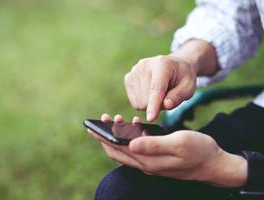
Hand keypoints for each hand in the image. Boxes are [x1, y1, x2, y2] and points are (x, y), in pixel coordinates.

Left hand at [87, 114, 247, 187]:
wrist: (214, 163)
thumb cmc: (198, 151)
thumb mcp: (178, 143)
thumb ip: (154, 145)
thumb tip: (130, 144)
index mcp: (148, 161)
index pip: (118, 149)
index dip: (104, 138)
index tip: (92, 126)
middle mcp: (146, 164)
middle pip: (118, 151)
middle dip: (106, 136)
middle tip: (103, 119)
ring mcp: (150, 163)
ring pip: (126, 150)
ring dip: (118, 135)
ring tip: (118, 119)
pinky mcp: (156, 159)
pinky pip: (137, 148)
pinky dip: (131, 137)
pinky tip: (135, 125)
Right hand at [124, 54, 195, 121]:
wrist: (174, 65)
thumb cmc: (182, 77)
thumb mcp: (189, 87)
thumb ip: (178, 96)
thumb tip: (166, 105)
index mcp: (162, 64)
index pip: (155, 88)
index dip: (153, 105)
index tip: (150, 119)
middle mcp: (144, 65)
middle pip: (145, 99)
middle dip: (158, 105)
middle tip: (167, 97)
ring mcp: (134, 71)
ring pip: (139, 102)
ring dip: (150, 104)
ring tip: (160, 94)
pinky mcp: (128, 78)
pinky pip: (134, 102)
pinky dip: (143, 102)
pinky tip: (150, 93)